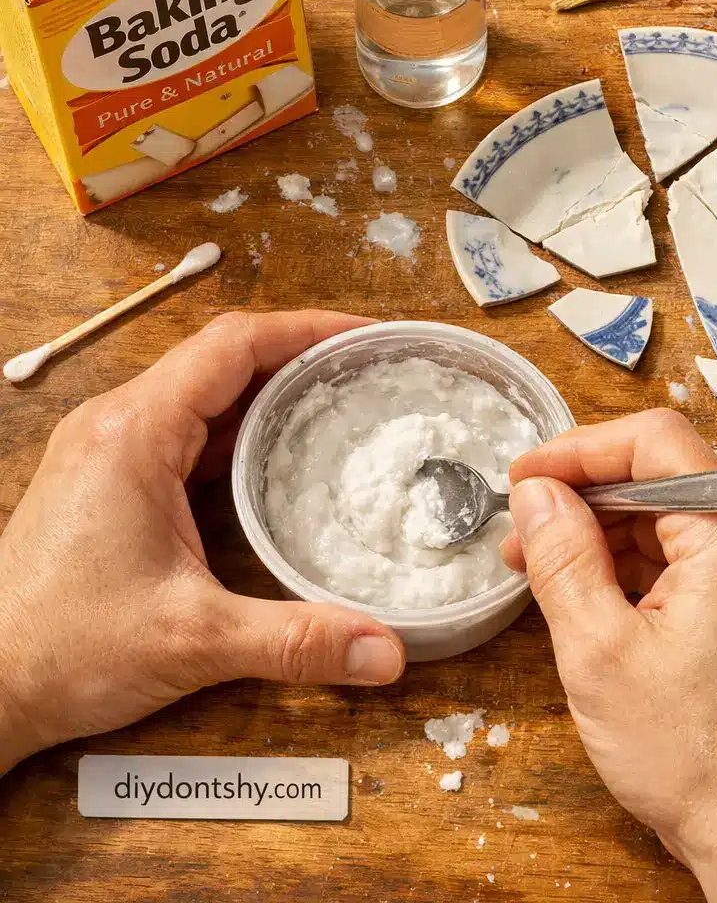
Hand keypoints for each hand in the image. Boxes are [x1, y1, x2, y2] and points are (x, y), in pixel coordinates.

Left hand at [0, 311, 405, 775]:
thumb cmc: (64, 650)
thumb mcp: (193, 639)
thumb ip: (296, 640)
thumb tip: (387, 653)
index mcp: (136, 433)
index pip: (234, 344)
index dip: (306, 329)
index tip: (364, 335)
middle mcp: (119, 424)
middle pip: (222, 357)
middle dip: (299, 353)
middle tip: (367, 367)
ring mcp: (110, 449)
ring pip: (204, 390)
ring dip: (269, 387)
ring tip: (338, 398)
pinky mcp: (112, 477)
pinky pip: (187, 427)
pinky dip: (241, 425)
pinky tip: (279, 452)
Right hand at [501, 410, 716, 902]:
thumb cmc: (696, 763)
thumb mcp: (598, 653)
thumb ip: (561, 557)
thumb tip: (537, 494)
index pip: (655, 442)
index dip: (578, 450)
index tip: (526, 479)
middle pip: (675, 476)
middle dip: (592, 499)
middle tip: (529, 536)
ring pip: (695, 516)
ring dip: (623, 533)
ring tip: (561, 574)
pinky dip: (663, 564)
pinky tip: (616, 597)